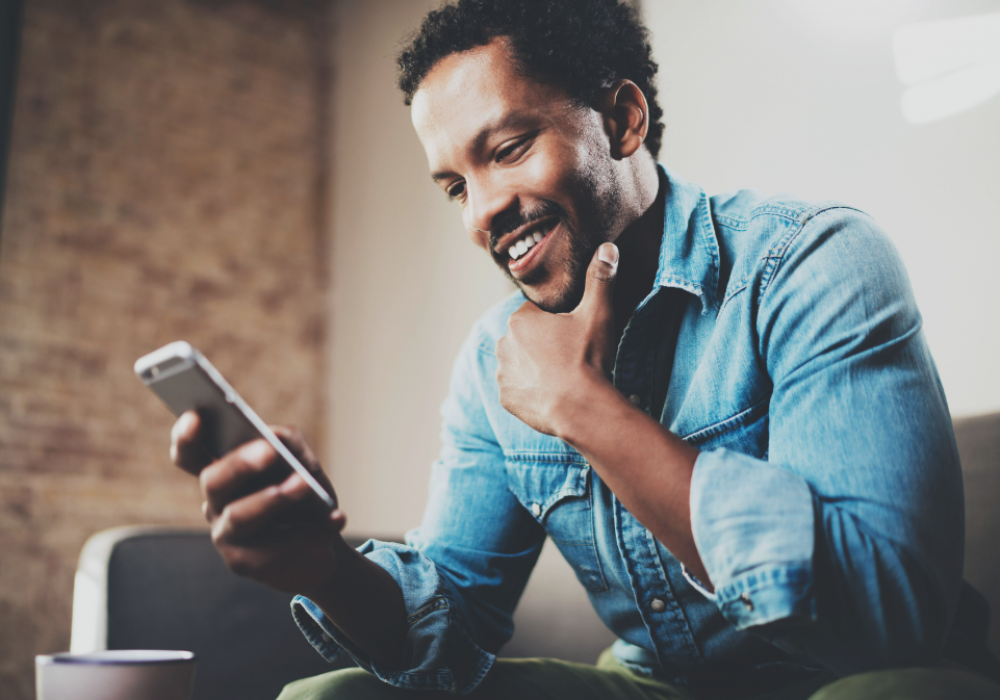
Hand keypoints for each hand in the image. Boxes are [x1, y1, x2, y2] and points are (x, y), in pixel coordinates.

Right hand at [170, 411, 346, 595]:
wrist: (322, 543)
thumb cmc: (304, 496)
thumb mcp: (302, 463)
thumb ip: (287, 444)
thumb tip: (275, 437)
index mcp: (223, 472)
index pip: (190, 454)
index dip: (186, 436)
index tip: (196, 415)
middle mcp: (215, 503)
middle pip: (213, 481)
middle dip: (240, 464)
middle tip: (269, 451)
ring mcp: (226, 535)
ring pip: (240, 516)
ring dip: (275, 497)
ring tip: (305, 484)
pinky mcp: (245, 563)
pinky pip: (276, 546)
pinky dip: (313, 530)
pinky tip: (337, 518)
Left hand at [496, 242, 618, 435]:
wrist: (582, 409)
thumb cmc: (588, 358)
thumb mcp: (598, 314)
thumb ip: (600, 279)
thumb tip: (608, 247)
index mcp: (520, 320)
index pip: (537, 314)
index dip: (557, 323)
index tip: (573, 336)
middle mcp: (504, 344)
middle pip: (527, 338)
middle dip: (544, 344)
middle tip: (571, 356)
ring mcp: (503, 374)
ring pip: (520, 363)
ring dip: (536, 367)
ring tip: (563, 377)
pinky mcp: (506, 399)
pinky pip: (517, 389)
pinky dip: (531, 390)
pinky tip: (552, 393)